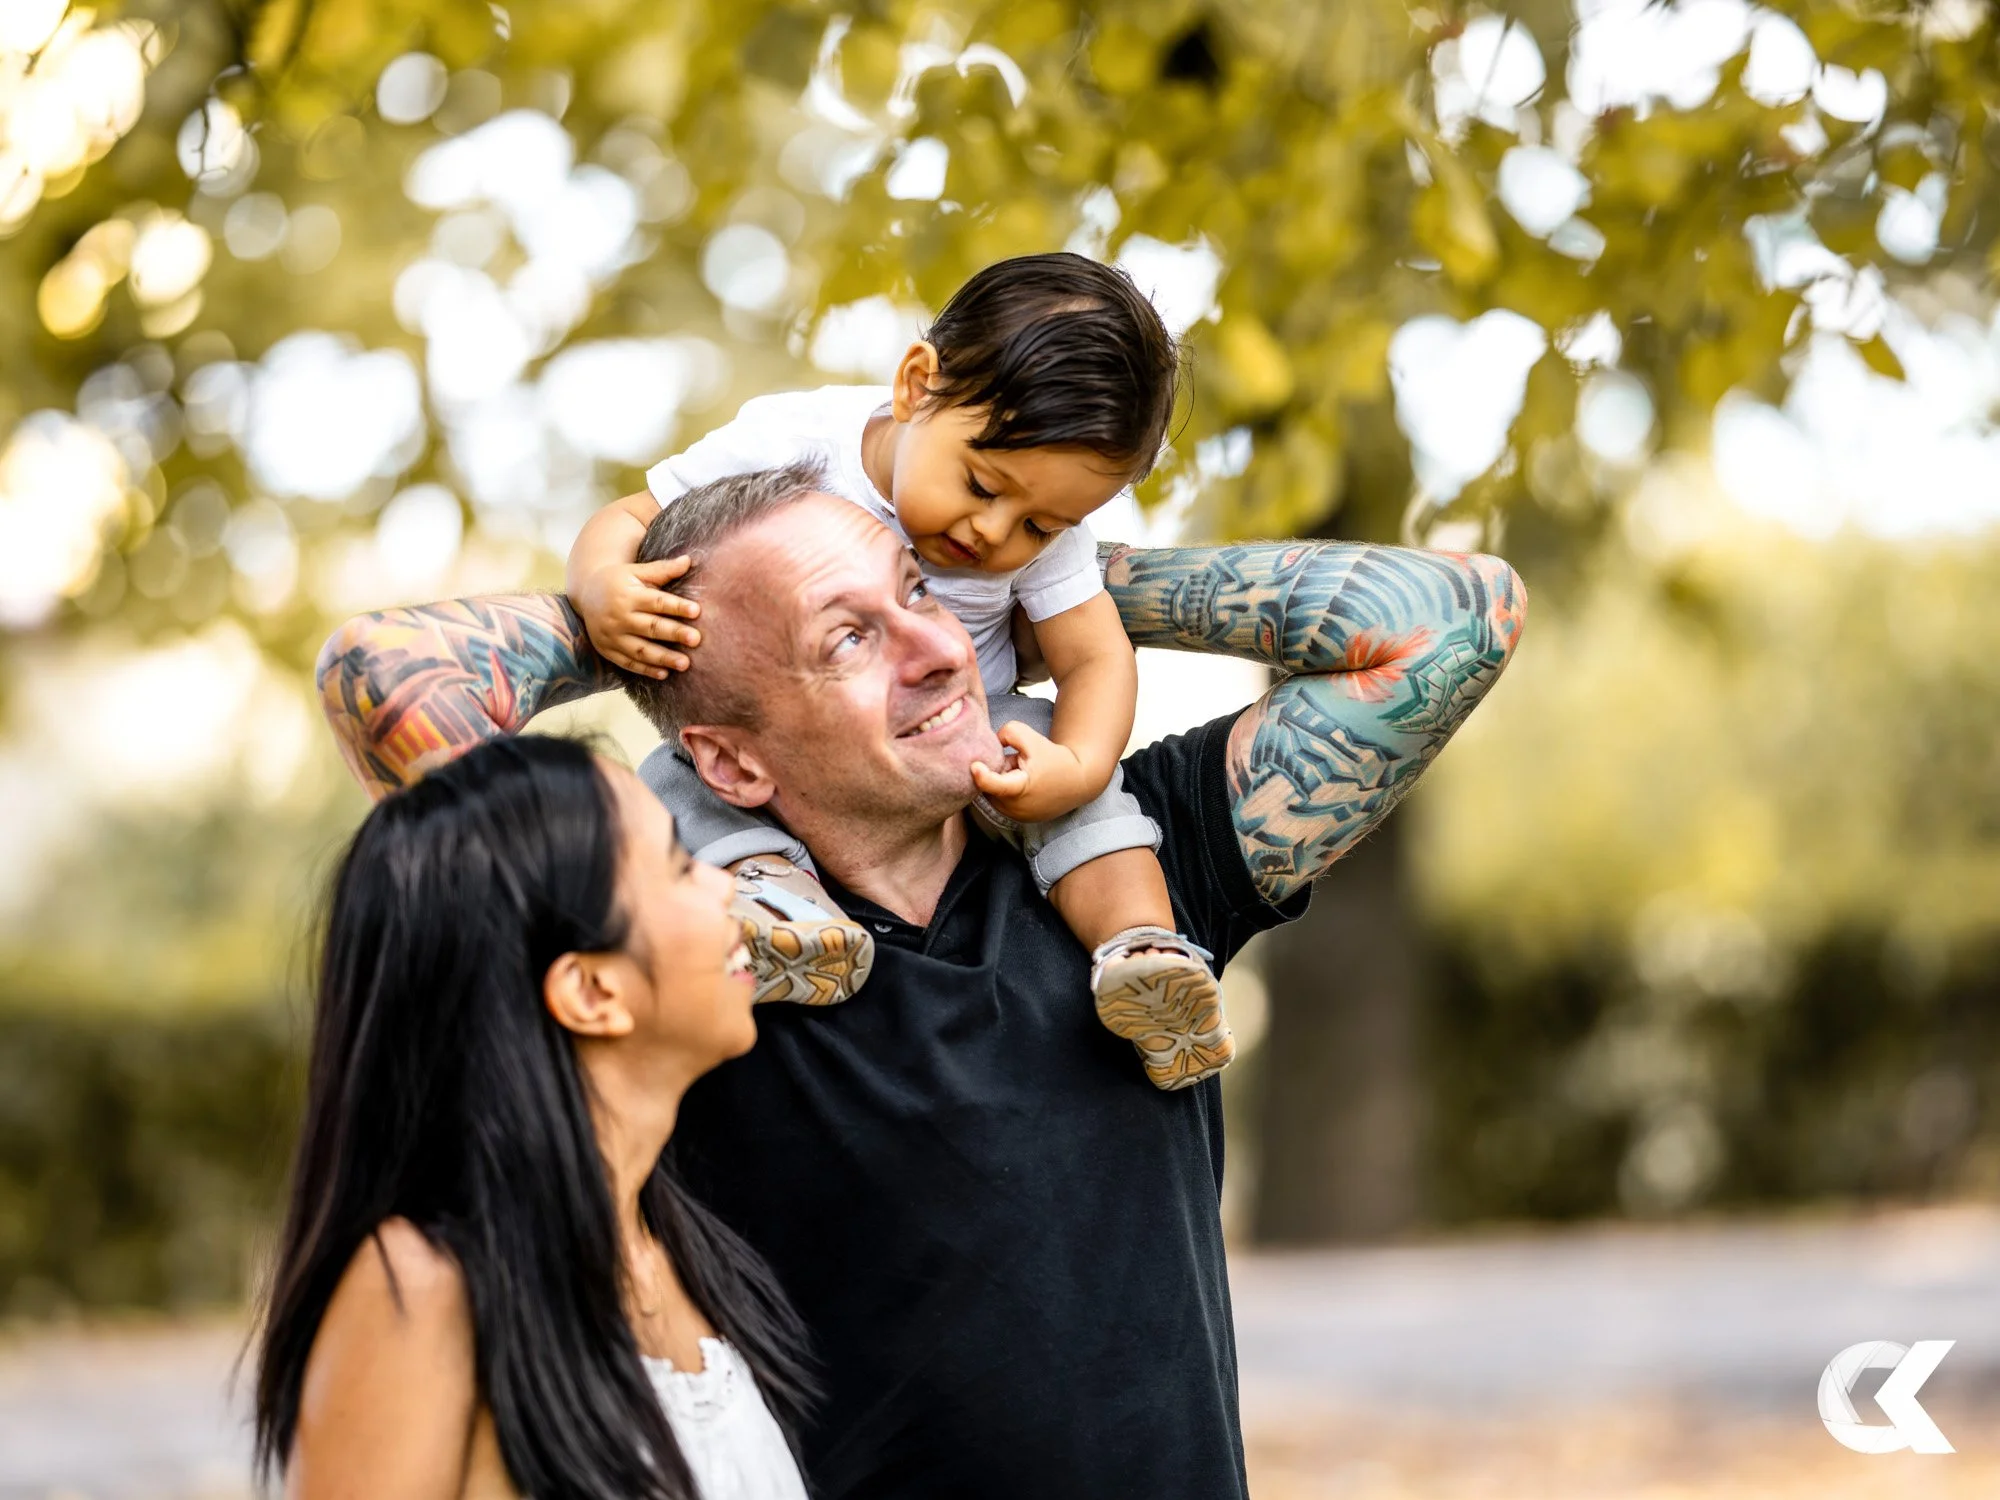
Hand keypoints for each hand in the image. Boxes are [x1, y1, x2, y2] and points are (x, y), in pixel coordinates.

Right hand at [574, 557, 701, 679]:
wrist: (586, 593)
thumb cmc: (619, 580)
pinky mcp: (607, 650)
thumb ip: (662, 569)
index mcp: (628, 595)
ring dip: (663, 658)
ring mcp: (612, 636)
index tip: (697, 611)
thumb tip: (689, 560)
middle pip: (651, 627)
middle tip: (696, 639)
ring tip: (685, 664)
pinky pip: (628, 663)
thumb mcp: (637, 571)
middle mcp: (619, 616)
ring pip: (640, 650)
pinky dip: (645, 670)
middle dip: (674, 633)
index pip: (657, 602)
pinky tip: (664, 674)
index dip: (677, 606)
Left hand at [969, 719, 1100, 822]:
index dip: (981, 775)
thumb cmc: (1055, 759)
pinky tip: (1024, 783)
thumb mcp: (1033, 739)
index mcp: (1020, 789)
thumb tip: (991, 743)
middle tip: (1016, 760)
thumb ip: (1009, 733)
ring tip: (1023, 772)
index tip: (974, 766)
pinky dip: (1006, 790)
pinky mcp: (1017, 820)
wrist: (1078, 782)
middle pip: (989, 785)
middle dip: (996, 770)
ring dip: (1001, 780)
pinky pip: (1000, 801)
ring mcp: (1015, 817)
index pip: (994, 784)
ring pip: (993, 793)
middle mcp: (1015, 808)